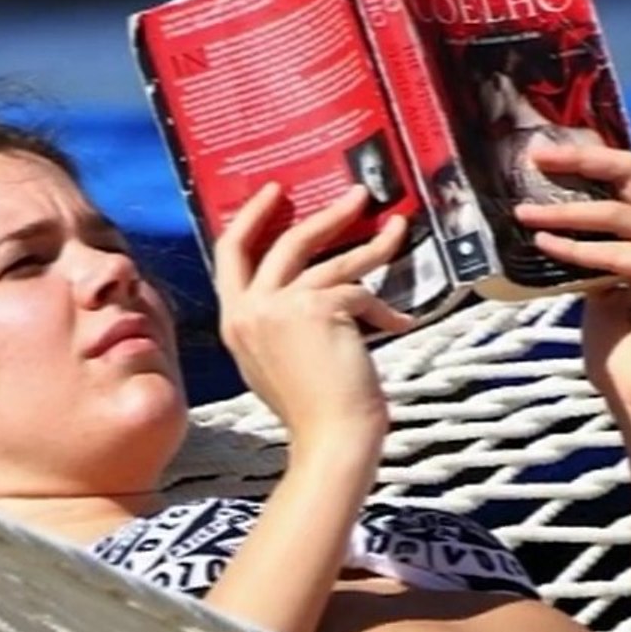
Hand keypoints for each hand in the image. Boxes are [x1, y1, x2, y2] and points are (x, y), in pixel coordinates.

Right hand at [213, 183, 412, 451]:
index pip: (229, 253)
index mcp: (234, 320)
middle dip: (323, 215)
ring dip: (368, 241)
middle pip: (284, 242)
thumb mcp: (272, 358)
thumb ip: (275, 318)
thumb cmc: (310, 407)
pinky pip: (356, 291)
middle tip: (353, 195)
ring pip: (329, 259)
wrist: (330, 438)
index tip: (272, 193)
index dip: (251, 218)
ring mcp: (279, 308)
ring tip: (394, 227)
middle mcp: (249, 309)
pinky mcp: (316, 310)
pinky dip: (383, 306)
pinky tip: (401, 319)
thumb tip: (305, 281)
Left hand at [514, 145, 630, 436]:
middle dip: (581, 158)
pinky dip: (576, 247)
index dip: (587, 161)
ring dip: (564, 209)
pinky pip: (617, 253)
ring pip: (618, 211)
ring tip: (521, 211)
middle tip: (534, 152)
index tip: (542, 154)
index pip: (625, 184)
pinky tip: (543, 242)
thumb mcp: (599, 295)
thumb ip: (587, 263)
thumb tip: (552, 236)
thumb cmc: (627, 357)